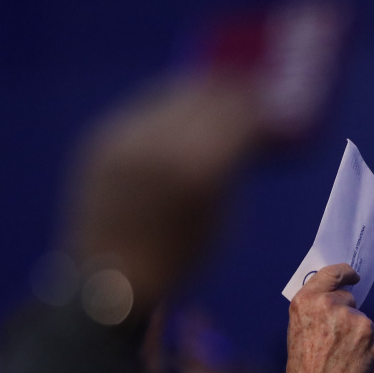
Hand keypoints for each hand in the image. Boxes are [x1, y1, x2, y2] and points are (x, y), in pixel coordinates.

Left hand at [65, 74, 259, 310]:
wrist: (110, 279)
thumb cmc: (179, 258)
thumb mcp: (225, 215)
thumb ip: (235, 165)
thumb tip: (252, 128)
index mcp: (200, 170)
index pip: (240, 116)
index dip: (260, 108)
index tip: (271, 106)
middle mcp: (162, 144)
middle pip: (208, 96)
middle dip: (232, 94)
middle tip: (248, 95)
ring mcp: (126, 137)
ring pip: (172, 92)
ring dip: (198, 94)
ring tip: (214, 98)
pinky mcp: (102, 137)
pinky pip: (143, 108)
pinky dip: (167, 107)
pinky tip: (178, 113)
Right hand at [279, 264, 373, 372]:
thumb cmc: (304, 369)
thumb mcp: (298, 331)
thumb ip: (315, 311)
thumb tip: (337, 299)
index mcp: (305, 301)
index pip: (330, 273)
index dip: (344, 272)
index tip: (352, 275)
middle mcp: (328, 303)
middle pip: (347, 296)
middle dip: (347, 309)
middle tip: (338, 333)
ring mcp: (351, 316)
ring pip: (359, 317)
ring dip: (355, 330)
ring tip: (340, 353)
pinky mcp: (369, 330)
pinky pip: (370, 332)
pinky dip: (365, 343)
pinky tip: (352, 359)